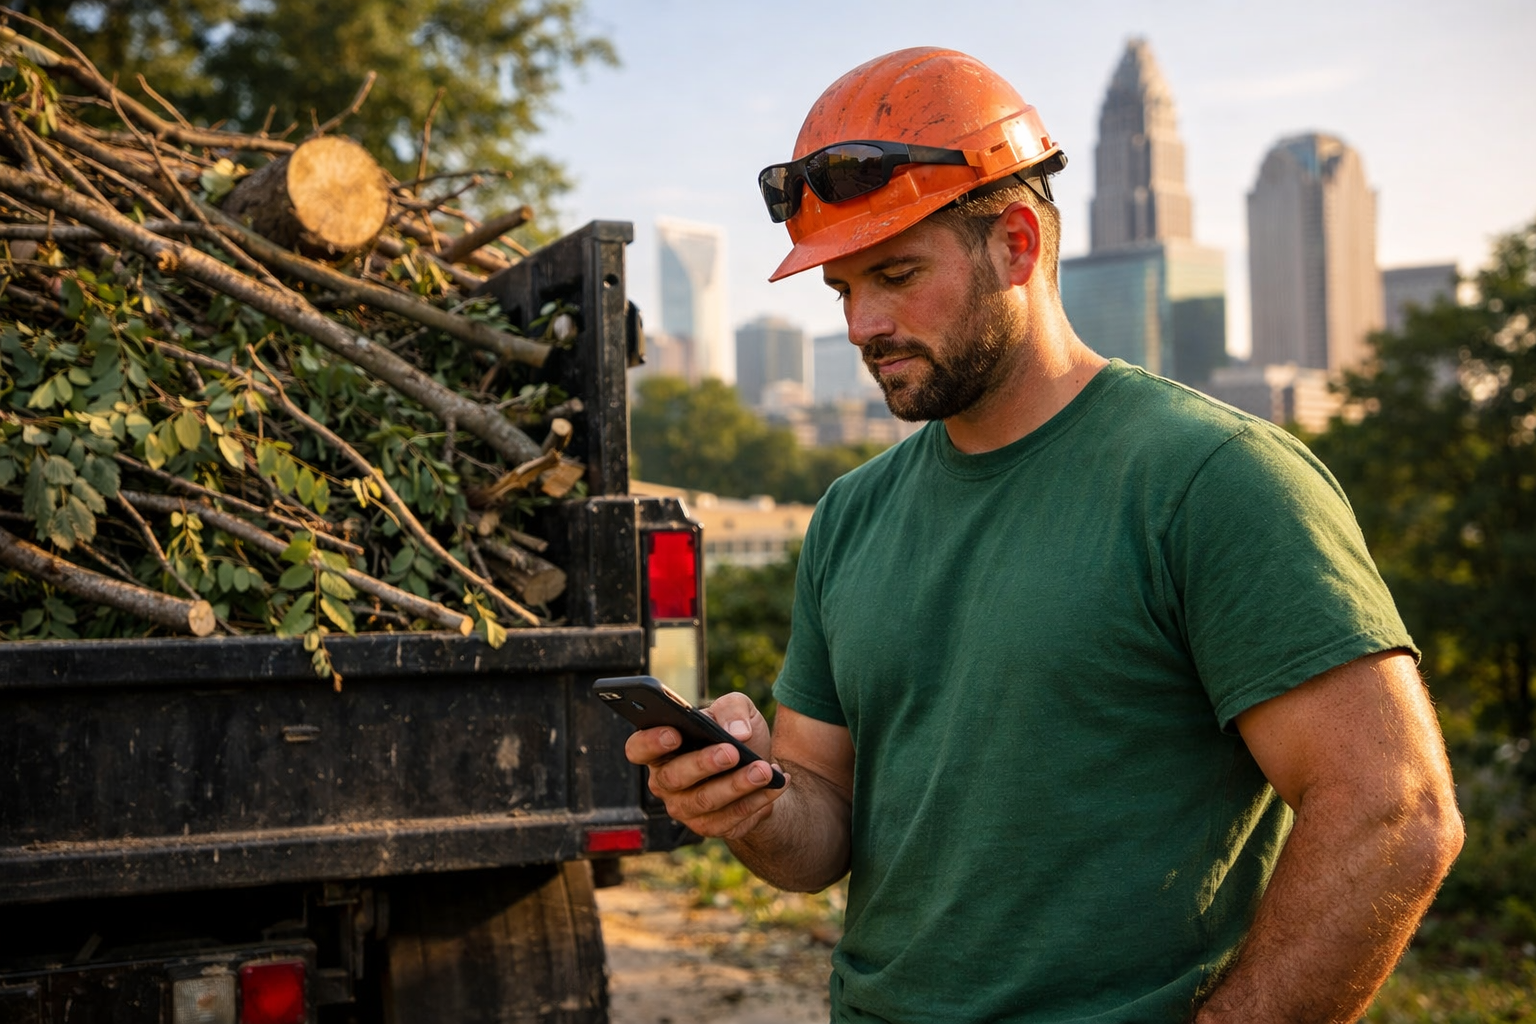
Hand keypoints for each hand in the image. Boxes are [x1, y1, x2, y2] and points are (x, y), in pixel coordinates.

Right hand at [623, 691, 788, 839]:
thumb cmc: (736, 735)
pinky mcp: (709, 826)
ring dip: (737, 785)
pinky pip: (730, 818)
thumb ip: (733, 709)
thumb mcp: (738, 709)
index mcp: (660, 748)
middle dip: (704, 764)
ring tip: (765, 770)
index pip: (638, 748)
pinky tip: (775, 785)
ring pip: (705, 800)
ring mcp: (684, 808)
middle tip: (732, 752)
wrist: (763, 769)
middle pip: (673, 777)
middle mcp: (665, 782)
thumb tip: (737, 732)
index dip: (651, 742)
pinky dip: (756, 800)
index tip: (674, 733)